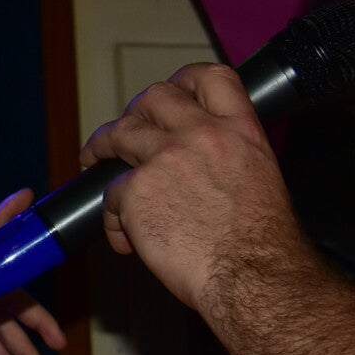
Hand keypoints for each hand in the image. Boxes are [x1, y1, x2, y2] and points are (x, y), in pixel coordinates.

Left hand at [79, 63, 305, 311]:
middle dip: (134, 112)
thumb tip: (204, 160)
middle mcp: (200, 135)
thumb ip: (229, 155)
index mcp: (239, 131)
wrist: (252, 275)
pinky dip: (113, 218)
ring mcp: (164, 159)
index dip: (184, 80)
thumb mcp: (261, 178)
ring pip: (118, 134)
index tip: (172, 92)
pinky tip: (127, 238)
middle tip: (123, 131)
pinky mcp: (134, 190)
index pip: (210, 78)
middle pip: (153, 98)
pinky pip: (108, 195)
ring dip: (101, 147)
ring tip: (93, 160)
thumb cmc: (262, 243)